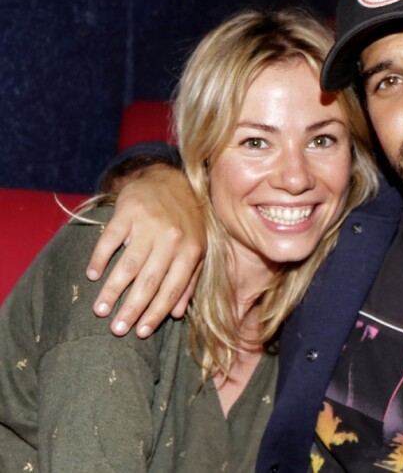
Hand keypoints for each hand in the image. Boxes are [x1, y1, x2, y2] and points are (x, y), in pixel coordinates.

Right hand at [86, 163, 205, 337]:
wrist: (170, 180)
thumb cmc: (186, 221)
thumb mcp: (198, 248)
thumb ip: (190, 279)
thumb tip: (178, 313)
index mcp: (191, 250)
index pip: (172, 289)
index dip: (156, 313)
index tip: (141, 333)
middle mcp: (172, 238)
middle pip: (149, 281)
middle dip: (131, 309)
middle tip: (116, 329)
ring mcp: (149, 224)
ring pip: (128, 265)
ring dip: (112, 290)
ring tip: (99, 310)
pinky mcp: (128, 211)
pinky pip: (110, 240)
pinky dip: (99, 258)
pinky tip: (92, 275)